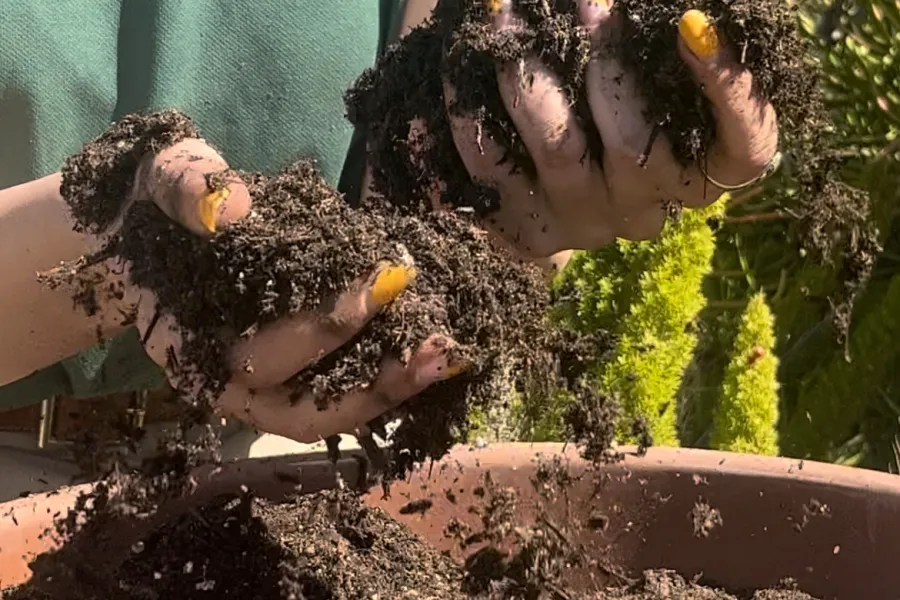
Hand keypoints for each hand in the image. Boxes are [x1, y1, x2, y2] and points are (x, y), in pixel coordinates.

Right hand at [108, 139, 462, 442]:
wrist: (164, 223)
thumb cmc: (165, 204)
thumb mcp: (166, 180)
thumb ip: (187, 189)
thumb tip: (234, 208)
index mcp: (189, 348)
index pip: (260, 357)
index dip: (323, 329)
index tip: (385, 281)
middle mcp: (230, 385)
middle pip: (305, 411)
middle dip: (376, 382)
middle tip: (438, 343)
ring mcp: (267, 390)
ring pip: (333, 412)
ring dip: (394, 391)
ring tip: (449, 355)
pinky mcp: (300, 375)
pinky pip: (346, 391)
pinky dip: (391, 376)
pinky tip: (436, 351)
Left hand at [446, 0, 778, 257]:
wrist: (553, 159)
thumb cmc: (616, 89)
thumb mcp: (650, 64)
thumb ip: (660, 39)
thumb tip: (677, 17)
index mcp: (703, 172)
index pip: (743, 147)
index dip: (726, 91)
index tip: (690, 22)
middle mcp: (647, 209)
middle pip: (634, 144)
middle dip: (603, 58)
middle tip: (580, 0)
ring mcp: (585, 225)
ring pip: (560, 152)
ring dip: (527, 76)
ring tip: (501, 17)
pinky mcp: (527, 232)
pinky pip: (490, 180)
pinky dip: (463, 127)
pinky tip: (441, 88)